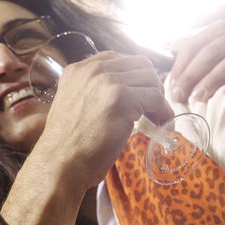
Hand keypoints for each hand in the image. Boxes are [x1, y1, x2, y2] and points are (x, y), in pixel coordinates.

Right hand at [40, 51, 172, 189]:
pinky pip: (155, 98)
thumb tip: (121, 93)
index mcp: (77, 71)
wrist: (60, 165)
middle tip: (152, 106)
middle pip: (138, 64)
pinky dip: (163, 112)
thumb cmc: (67, 146)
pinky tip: (161, 124)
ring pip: (150, 79)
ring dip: (158, 98)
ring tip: (157, 118)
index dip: (133, 76)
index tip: (138, 94)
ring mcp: (106, 82)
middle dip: (150, 84)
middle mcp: (91, 71)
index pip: (116, 59)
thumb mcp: (72, 107)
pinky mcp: (121, 98)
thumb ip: (91, 93)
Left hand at [168, 19, 224, 101]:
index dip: (182, 66)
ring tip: (200, 96)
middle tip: (180, 95)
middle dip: (193, 74)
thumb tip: (173, 45)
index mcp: (224, 30)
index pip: (197, 43)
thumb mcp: (215, 60)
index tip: (172, 88)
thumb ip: (196, 51)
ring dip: (215, 78)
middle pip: (214, 50)